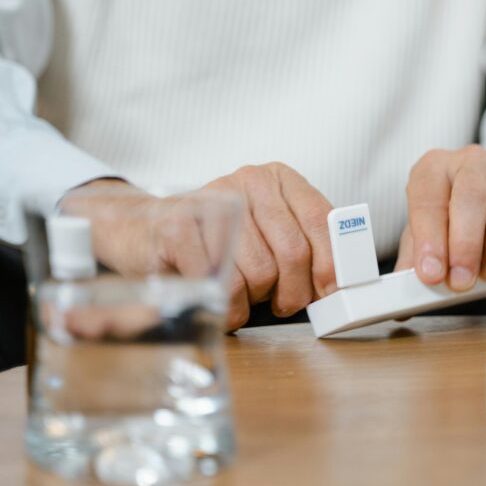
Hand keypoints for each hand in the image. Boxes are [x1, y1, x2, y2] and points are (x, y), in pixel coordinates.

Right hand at [63, 163, 335, 330]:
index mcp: (278, 178)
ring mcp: (212, 199)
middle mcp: (248, 180)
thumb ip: (305, 247)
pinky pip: (221, 285)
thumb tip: (341, 286)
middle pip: (293, 254)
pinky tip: (218, 300)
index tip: (332, 296)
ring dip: (253, 302)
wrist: (144, 232)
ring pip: (259, 274)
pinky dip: (226, 308)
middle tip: (279, 304)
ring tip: (241, 295)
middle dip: (291, 293)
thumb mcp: (267, 233)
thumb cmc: (216, 240)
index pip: (321, 222)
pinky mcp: (179, 227)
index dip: (333, 267)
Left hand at [395, 145, 485, 290]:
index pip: (428, 197)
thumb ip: (415, 261)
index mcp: (433, 169)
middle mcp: (471, 161)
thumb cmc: (452, 217)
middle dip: (466, 244)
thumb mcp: (426, 234)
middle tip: (463, 281)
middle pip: (470, 196)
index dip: (429, 237)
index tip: (432, 273)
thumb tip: (402, 302)